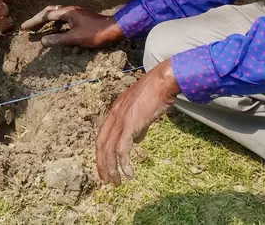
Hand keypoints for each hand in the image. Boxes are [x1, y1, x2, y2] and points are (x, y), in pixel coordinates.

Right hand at [18, 5, 123, 47]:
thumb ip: (58, 40)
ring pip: (57, 16)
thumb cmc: (95, 33)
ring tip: (40, 30)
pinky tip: (56, 32)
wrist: (115, 29)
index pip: (46, 15)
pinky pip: (64, 20)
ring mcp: (76, 14)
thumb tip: (42, 41)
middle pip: (50, 12)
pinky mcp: (81, 19)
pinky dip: (57, 25)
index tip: (24, 28)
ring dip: (48, 22)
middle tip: (29, 27)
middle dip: (38, 20)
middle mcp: (70, 10)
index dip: (34, 22)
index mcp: (67, 12)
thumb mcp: (75, 38)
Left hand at [96, 60, 180, 184]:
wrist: (163, 82)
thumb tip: (137, 139)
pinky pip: (122, 148)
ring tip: (117, 182)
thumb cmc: (155, 93)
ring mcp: (121, 120)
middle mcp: (114, 116)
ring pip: (109, 150)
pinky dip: (124, 163)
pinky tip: (129, 173)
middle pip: (101, 145)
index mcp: (115, 112)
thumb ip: (137, 125)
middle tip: (107, 182)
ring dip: (112, 169)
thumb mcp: (141, 110)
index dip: (101, 154)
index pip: (102, 137)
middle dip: (102, 165)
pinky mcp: (130, 124)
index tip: (105, 168)